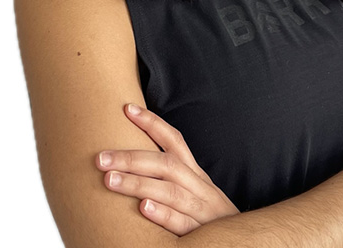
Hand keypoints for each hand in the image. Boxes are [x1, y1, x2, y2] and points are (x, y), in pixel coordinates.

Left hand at [95, 104, 239, 234]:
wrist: (242, 243)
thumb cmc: (209, 217)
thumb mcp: (194, 190)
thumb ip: (171, 177)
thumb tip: (133, 160)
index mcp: (195, 173)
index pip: (175, 140)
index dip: (153, 123)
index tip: (128, 108)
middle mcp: (199, 186)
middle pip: (167, 164)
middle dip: (132, 158)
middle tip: (100, 158)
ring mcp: (202, 210)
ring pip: (170, 191)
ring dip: (138, 184)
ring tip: (110, 180)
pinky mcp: (201, 233)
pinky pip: (182, 223)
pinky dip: (163, 214)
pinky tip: (143, 208)